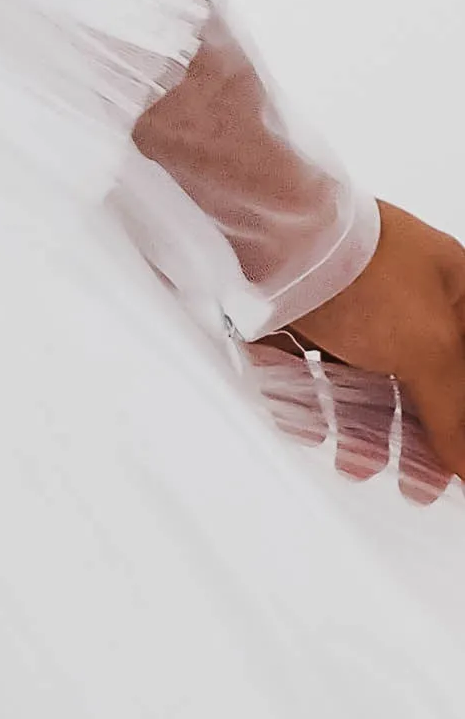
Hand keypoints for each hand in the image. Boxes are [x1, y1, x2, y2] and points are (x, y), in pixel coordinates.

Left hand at [288, 201, 464, 486]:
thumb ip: (453, 412)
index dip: (459, 420)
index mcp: (452, 289)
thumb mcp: (428, 349)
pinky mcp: (299, 307)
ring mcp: (351, 298)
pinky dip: (313, 398)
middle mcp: (405, 292)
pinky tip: (310, 429)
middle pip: (418, 377)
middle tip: (412, 487)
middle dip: (415, 436)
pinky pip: (309, 362)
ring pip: (363, 374)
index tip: (453, 468)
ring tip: (353, 464)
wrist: (273, 231)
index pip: (463, 364)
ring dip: (362, 427)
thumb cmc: (365, 278)